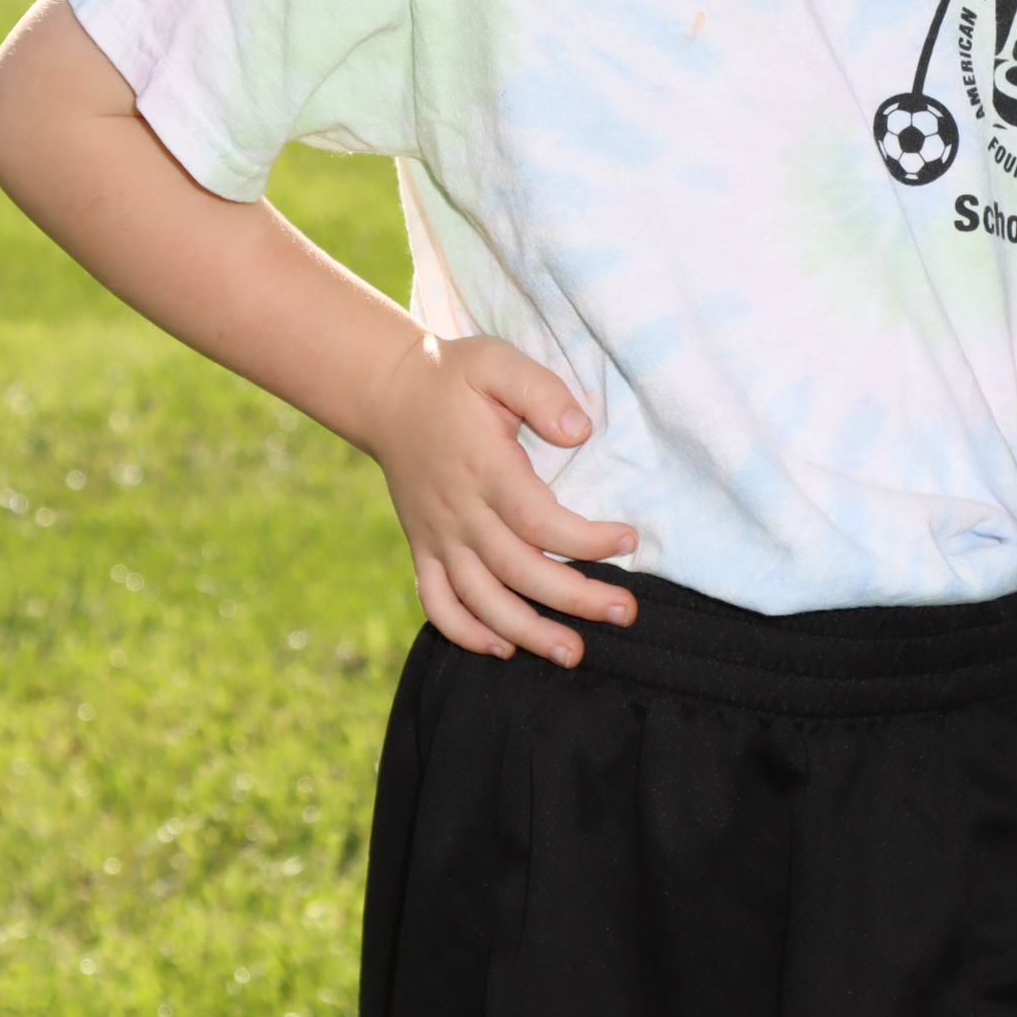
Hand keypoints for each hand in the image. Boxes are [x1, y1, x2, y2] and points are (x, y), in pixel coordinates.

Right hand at [365, 331, 636, 666]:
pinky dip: (464, 633)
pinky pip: (436, 603)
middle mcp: (459, 513)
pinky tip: (501, 649)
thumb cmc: (453, 377)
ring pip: (480, 599)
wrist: (387, 394)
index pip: (539, 521)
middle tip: (624, 613)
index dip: (586, 540)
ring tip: (571, 652)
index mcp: (484, 469)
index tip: (629, 542)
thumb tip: (580, 430)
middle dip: (574, 598)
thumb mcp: (496, 363)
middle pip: (518, 571)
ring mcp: (437, 536)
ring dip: (525, 633)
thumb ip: (541, 391)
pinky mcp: (422, 548)